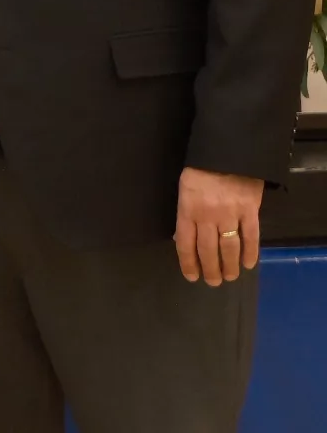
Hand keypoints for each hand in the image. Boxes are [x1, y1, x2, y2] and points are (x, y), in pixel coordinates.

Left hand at [175, 167, 262, 285]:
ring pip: (229, 247)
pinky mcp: (250, 210)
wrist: (228, 150)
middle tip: (213, 282)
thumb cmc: (201, 170)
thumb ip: (185, 214)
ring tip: (230, 277)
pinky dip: (251, 252)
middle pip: (208, 250)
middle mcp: (207, 215)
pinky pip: (251, 236)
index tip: (192, 276)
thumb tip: (182, 239)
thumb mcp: (184, 189)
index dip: (188, 263)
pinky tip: (249, 264)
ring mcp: (230, 213)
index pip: (185, 243)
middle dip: (210, 269)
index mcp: (187, 210)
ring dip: (230, 266)